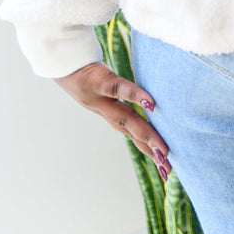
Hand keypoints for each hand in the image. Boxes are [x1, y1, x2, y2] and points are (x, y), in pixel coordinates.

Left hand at [54, 61, 171, 180]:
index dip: (151, 152)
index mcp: (114, 114)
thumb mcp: (109, 86)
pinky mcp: (100, 81)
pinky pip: (119, 89)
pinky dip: (135, 96)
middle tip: (169, 171)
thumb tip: (147, 100)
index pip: (136, 136)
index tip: (166, 170)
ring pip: (128, 120)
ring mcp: (103, 100)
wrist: (64, 62)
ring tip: (163, 151)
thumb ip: (127, 93)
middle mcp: (109, 112)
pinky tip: (151, 104)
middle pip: (134, 134)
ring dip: (146, 136)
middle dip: (153, 152)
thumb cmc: (90, 73)